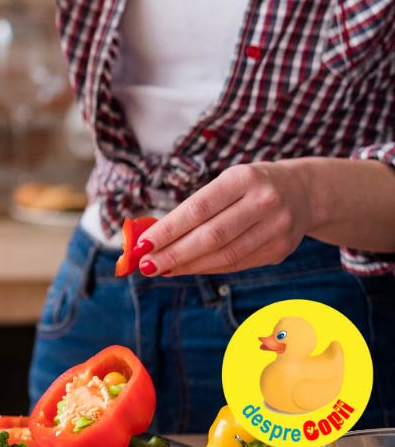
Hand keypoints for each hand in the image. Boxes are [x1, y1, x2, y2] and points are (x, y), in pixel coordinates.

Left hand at [137, 161, 316, 275]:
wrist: (303, 192)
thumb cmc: (249, 186)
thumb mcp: (226, 182)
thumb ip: (195, 208)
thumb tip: (153, 236)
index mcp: (244, 178)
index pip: (199, 208)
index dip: (169, 229)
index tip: (143, 243)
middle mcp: (264, 202)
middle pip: (211, 236)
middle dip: (173, 253)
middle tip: (146, 265)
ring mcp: (277, 228)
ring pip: (224, 255)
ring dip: (187, 265)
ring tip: (160, 268)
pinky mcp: (281, 250)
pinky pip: (237, 264)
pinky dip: (207, 268)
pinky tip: (186, 268)